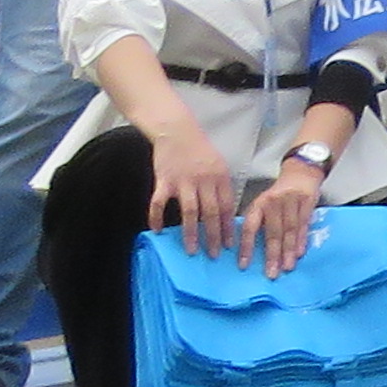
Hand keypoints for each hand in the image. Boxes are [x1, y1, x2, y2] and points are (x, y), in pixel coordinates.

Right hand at [146, 121, 240, 257]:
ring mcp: (183, 181)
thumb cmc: (199, 151)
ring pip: (189, 212)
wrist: (178, 131)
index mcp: (220, 177)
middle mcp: (204, 180)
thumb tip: (225, 214)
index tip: (229, 245)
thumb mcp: (218, 166)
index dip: (228, 227)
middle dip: (213, 236)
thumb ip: (221, 187)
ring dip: (190, 233)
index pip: (226, 207)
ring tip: (192, 250)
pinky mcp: (164, 180)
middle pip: (210, 213)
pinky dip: (157, 218)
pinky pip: (159, 203)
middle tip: (213, 254)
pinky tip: (158, 231)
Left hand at [243, 156, 324, 273]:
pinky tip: (299, 253)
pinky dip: (301, 241)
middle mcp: (274, 203)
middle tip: (271, 273)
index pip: (250, 228)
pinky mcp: (307, 203)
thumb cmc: (279, 193)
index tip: (244, 265)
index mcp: (259, 204)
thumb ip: (257, 221)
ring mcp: (292, 202)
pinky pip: (303, 225)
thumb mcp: (263, 203)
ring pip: (289, 231)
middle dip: (272, 255)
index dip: (247, 247)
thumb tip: (246, 249)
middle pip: (273, 233)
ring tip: (286, 267)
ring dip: (288, 251)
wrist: (301, 172)